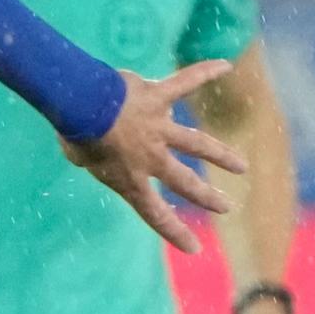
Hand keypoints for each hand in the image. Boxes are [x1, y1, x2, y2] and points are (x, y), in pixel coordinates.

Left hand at [64, 62, 245, 251]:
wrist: (80, 106)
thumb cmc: (73, 132)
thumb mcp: (79, 157)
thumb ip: (91, 158)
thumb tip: (90, 148)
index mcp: (130, 179)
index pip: (156, 214)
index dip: (175, 232)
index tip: (195, 248)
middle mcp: (150, 158)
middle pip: (185, 181)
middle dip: (208, 197)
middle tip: (227, 207)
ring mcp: (158, 128)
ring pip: (198, 144)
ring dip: (221, 155)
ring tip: (241, 166)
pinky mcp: (158, 97)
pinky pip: (186, 82)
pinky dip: (204, 71)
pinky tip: (225, 65)